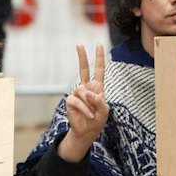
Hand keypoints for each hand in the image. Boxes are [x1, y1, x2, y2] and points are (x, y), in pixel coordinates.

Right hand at [58, 43, 108, 161]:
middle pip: (82, 69)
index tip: (99, 44)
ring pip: (82, 90)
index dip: (99, 58)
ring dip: (89, 103)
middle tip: (79, 44)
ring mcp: (77, 93)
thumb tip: (88, 93)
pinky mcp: (71, 101)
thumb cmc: (98, 119)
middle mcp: (86, 87)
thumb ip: (99, 101)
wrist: (87, 131)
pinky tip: (88, 114)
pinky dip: (84, 108)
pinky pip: (77, 100)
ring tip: (92, 112)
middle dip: (81, 56)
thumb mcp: (104, 110)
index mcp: (97, 87)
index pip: (98, 70)